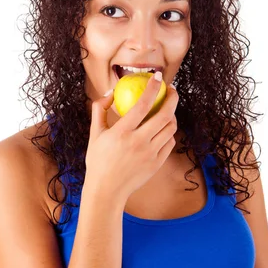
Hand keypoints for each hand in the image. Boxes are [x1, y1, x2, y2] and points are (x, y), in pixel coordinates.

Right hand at [85, 74, 178, 202]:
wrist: (107, 190)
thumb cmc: (98, 160)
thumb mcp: (95, 134)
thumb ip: (100, 109)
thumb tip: (111, 92)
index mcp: (121, 133)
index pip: (142, 104)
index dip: (153, 88)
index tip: (158, 77)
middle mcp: (138, 143)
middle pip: (164, 115)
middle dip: (172, 98)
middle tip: (171, 90)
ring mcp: (150, 154)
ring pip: (170, 129)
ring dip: (172, 115)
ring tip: (167, 109)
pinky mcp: (157, 164)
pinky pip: (169, 142)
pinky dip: (168, 132)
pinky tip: (163, 128)